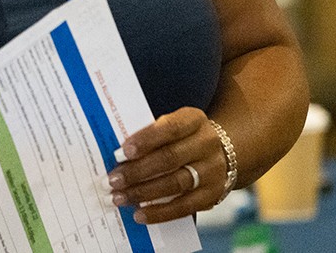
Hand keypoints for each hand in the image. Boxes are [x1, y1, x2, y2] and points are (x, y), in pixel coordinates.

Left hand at [108, 108, 223, 223]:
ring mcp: (212, 171)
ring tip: (120, 197)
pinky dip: (160, 213)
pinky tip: (140, 215)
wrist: (222, 152)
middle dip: (138, 170)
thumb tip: (119, 156)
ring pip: (176, 183)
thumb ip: (151, 135)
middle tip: (114, 180)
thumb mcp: (173, 126)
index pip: (170, 128)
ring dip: (144, 193)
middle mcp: (207, 144)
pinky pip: (185, 207)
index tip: (123, 152)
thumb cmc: (183, 138)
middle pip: (170, 158)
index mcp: (194, 120)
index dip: (146, 139)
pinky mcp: (212, 195)